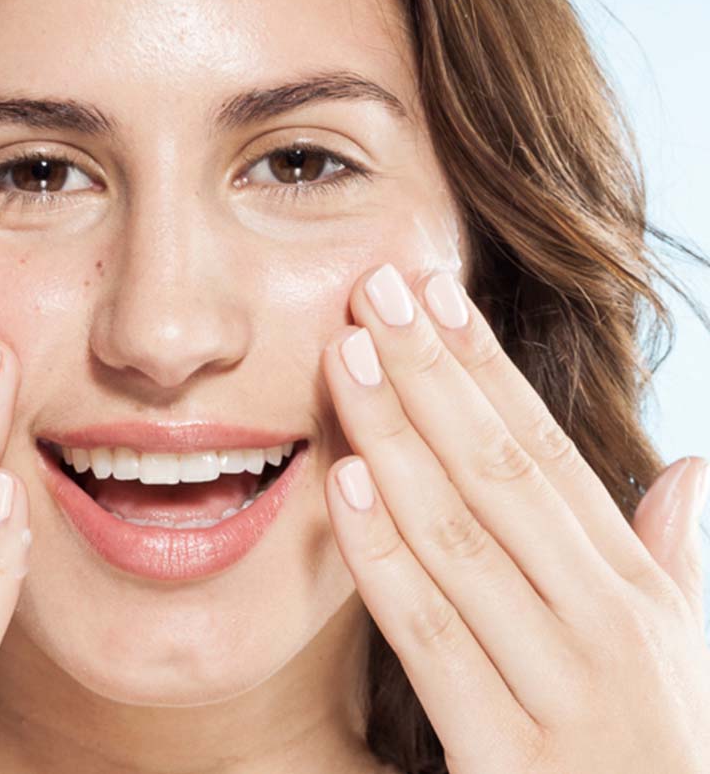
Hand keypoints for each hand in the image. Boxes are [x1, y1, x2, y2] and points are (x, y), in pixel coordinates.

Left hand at [321, 262, 709, 773]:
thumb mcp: (680, 656)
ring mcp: (562, 695)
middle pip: (499, 472)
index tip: (433, 292)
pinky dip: (384, 558)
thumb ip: (673, 561)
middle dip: (431, 373)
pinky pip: (432, 639)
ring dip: (396, 438)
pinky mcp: (508, 765)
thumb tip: (690, 470)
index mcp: (636, 591)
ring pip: (460, 538)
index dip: (485, 366)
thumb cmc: (661, 756)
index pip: (545, 451)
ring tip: (347, 357)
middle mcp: (607, 628)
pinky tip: (342, 484)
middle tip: (374, 289)